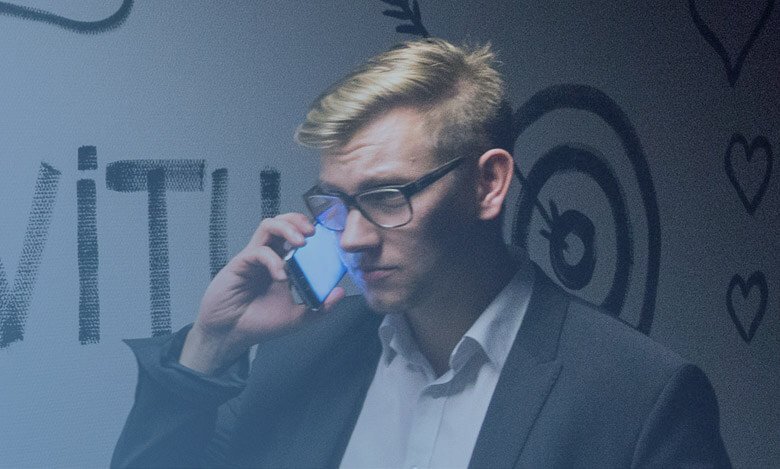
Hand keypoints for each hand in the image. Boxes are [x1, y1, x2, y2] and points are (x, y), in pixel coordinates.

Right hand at [179, 213, 344, 373]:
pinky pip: (258, 250)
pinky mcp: (240, 263)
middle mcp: (270, 256)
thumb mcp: (297, 318)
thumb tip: (340, 292)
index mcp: (283, 264)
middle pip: (283, 222)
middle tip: (314, 232)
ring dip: (287, 228)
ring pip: (269, 225)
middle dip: (299, 221)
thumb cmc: (259, 324)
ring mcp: (254, 257)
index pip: (298, 236)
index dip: (311, 231)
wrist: (230, 335)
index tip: (328, 236)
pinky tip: (281, 276)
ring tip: (301, 242)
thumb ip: (320, 308)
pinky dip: (273, 259)